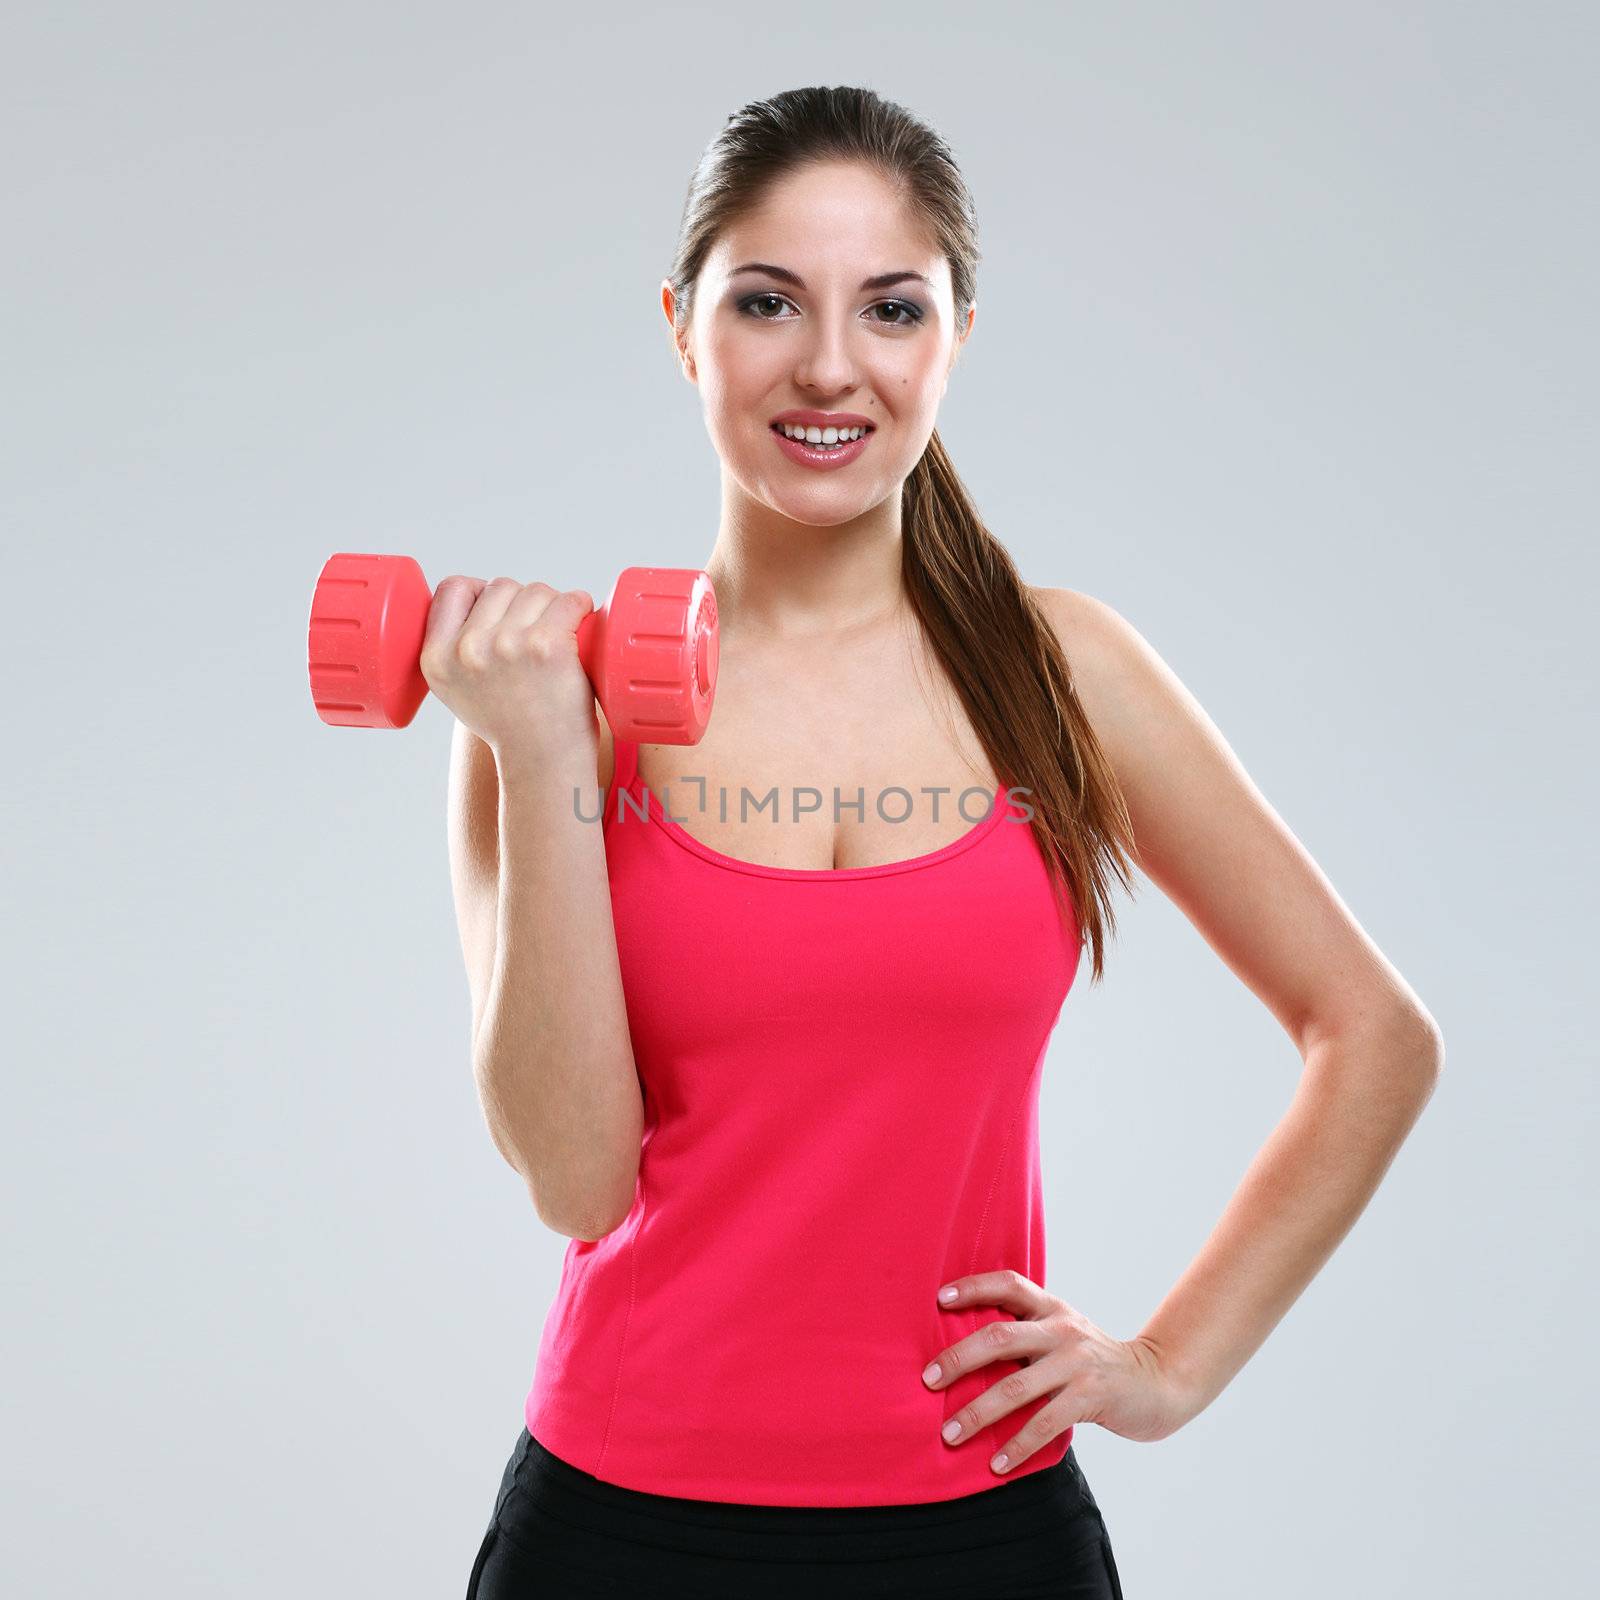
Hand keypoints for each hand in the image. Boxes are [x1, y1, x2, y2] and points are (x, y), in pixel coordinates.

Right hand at [418, 576, 597, 759]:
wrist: (543, 761)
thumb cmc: (509, 724)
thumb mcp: (457, 689)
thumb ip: (454, 646)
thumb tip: (476, 594)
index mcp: (437, 657)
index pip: (453, 588)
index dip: (480, 592)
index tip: (501, 611)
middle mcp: (467, 649)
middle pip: (501, 586)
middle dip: (523, 603)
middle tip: (537, 635)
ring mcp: (506, 645)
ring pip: (536, 591)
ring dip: (553, 606)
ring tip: (559, 637)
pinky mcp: (546, 646)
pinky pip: (569, 600)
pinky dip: (580, 605)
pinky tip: (582, 621)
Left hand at [921, 1270, 1197, 1472]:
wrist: (1154, 1383)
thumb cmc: (1091, 1361)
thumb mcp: (1062, 1335)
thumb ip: (1025, 1335)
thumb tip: (961, 1351)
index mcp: (1051, 1308)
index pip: (1008, 1284)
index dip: (973, 1287)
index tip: (938, 1300)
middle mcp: (1062, 1329)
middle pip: (1000, 1337)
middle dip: (958, 1359)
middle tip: (927, 1380)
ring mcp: (1077, 1363)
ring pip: (1015, 1386)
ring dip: (977, 1413)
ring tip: (949, 1433)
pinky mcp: (1090, 1397)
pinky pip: (1044, 1423)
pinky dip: (1016, 1445)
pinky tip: (997, 1464)